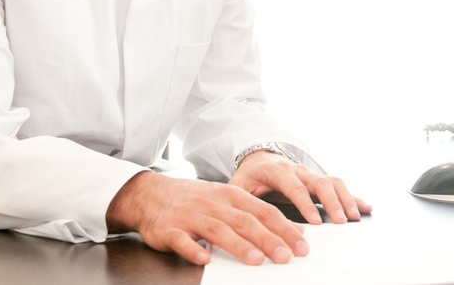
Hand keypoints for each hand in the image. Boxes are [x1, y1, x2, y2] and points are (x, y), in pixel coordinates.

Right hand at [106, 171, 307, 265]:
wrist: (151, 194)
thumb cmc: (195, 200)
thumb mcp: (226, 200)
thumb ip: (255, 214)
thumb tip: (291, 231)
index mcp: (231, 196)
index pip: (264, 212)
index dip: (285, 228)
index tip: (303, 244)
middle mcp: (214, 204)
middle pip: (246, 221)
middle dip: (268, 239)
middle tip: (286, 256)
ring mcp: (191, 216)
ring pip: (218, 230)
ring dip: (238, 245)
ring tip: (255, 259)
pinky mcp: (169, 229)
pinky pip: (182, 240)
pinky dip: (193, 249)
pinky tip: (204, 259)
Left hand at [231, 152, 372, 224]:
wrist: (259, 157)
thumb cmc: (250, 174)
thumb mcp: (238, 184)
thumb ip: (239, 197)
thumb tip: (238, 216)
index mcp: (278, 171)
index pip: (295, 187)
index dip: (306, 204)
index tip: (316, 221)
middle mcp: (299, 170)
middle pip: (320, 183)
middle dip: (332, 202)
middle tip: (342, 221)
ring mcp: (311, 173)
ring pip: (333, 182)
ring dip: (346, 199)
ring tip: (354, 217)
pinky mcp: (319, 179)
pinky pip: (339, 186)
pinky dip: (354, 196)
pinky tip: (365, 207)